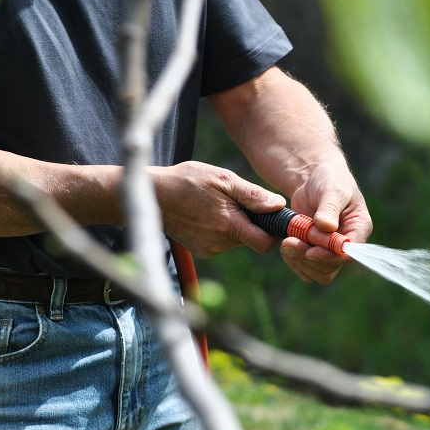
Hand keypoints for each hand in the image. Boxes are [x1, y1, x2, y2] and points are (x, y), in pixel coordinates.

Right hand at [151, 161, 285, 257]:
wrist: (151, 195)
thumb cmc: (187, 181)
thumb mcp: (222, 179)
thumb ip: (252, 195)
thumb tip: (278, 205)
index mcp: (229, 226)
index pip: (265, 243)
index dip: (273, 232)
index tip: (273, 217)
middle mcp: (220, 244)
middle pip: (251, 239)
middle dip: (251, 222)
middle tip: (236, 200)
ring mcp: (209, 249)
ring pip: (236, 239)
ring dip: (234, 224)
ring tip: (216, 204)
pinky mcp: (201, 250)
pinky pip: (222, 241)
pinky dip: (220, 229)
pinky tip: (206, 213)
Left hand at [280, 161, 372, 283]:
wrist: (313, 178)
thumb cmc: (328, 179)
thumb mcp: (331, 189)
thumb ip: (329, 208)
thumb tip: (326, 227)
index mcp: (359, 229)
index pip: (350, 254)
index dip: (330, 257)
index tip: (310, 251)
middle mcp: (346, 244)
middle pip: (332, 268)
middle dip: (310, 259)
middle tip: (289, 242)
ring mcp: (329, 250)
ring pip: (318, 272)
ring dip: (300, 262)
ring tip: (286, 242)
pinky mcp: (314, 251)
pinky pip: (305, 268)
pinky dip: (293, 261)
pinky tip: (285, 245)